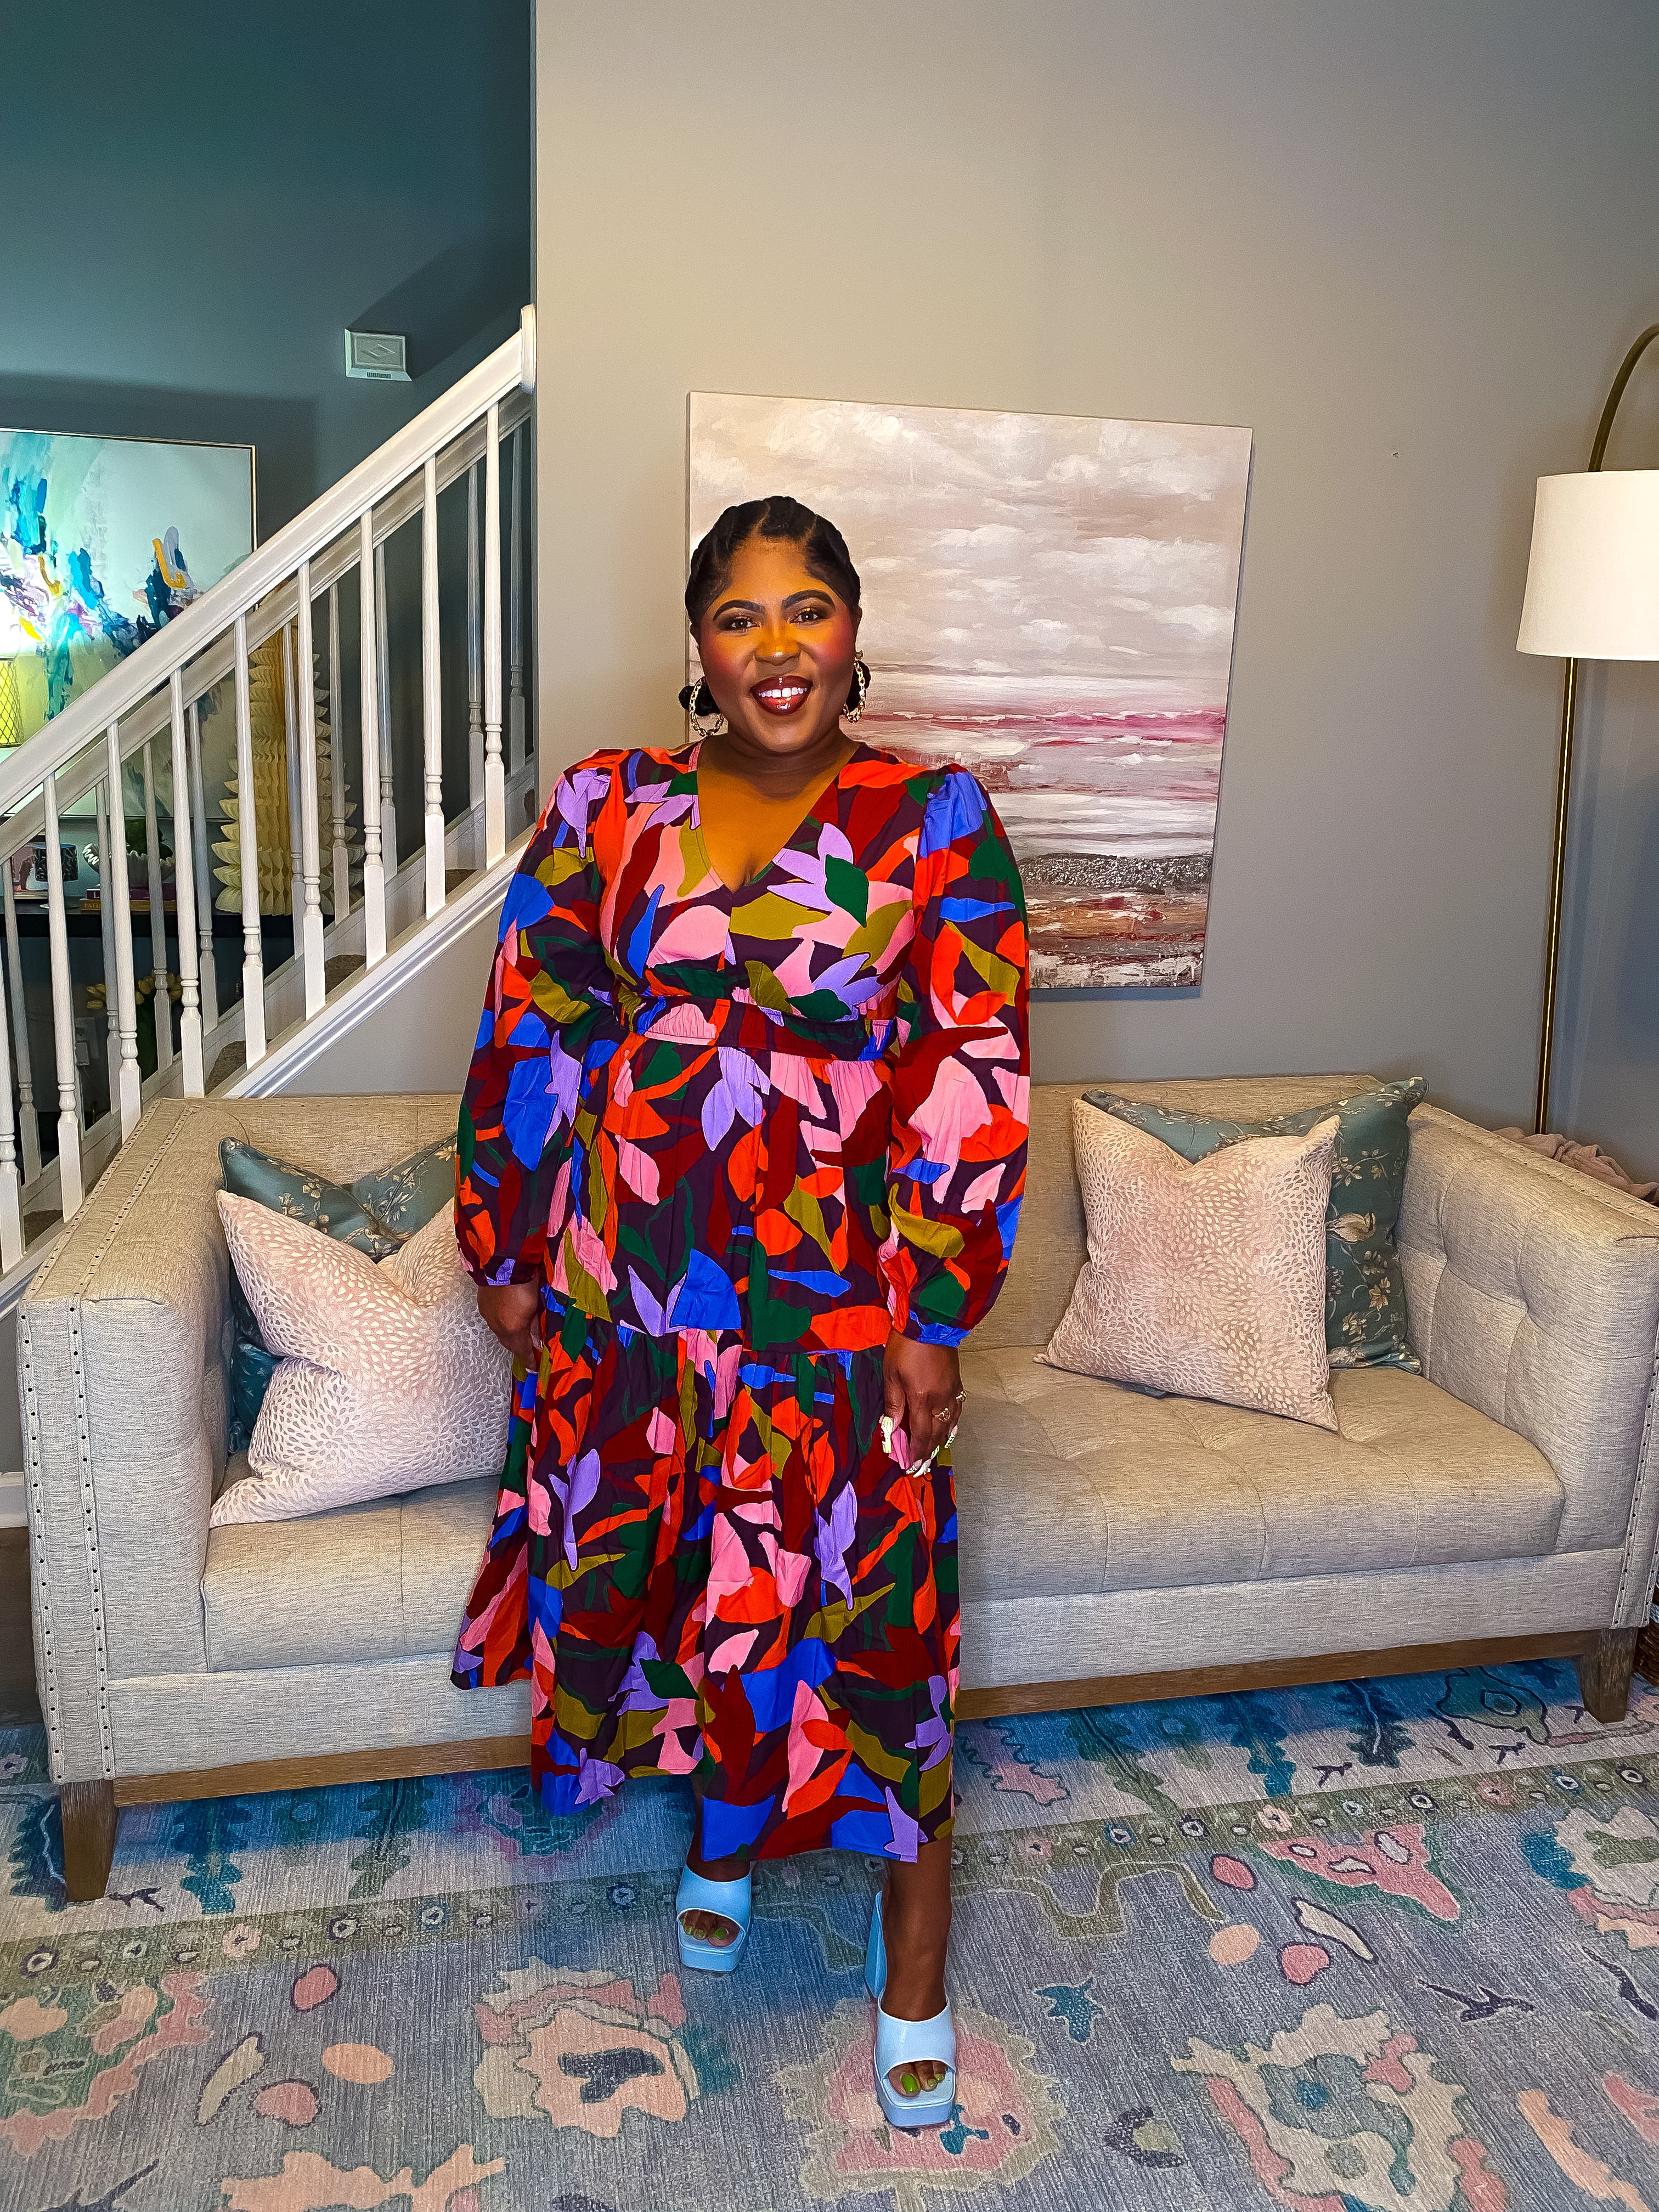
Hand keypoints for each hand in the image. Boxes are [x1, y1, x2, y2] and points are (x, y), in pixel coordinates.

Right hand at [477, 1281, 542, 1365]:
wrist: (502, 1261)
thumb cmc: (525, 1282)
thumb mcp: (536, 1305)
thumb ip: (535, 1326)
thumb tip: (536, 1343)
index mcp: (512, 1328)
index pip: (521, 1351)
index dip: (528, 1360)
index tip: (533, 1368)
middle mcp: (497, 1326)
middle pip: (509, 1344)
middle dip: (519, 1348)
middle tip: (529, 1352)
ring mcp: (488, 1316)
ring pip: (500, 1333)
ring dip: (510, 1336)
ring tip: (520, 1336)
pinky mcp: (483, 1306)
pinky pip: (493, 1322)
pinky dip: (502, 1324)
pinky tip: (508, 1320)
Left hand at [882, 1333, 961, 1470]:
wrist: (930, 1322)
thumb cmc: (905, 1346)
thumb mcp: (891, 1374)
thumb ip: (893, 1403)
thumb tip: (890, 1428)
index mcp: (922, 1399)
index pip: (919, 1435)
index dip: (915, 1453)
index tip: (910, 1466)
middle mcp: (940, 1400)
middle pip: (935, 1434)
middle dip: (927, 1453)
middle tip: (919, 1467)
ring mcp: (951, 1393)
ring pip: (948, 1426)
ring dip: (939, 1443)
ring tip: (932, 1454)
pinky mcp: (957, 1384)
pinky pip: (957, 1412)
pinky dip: (952, 1426)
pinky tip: (949, 1432)